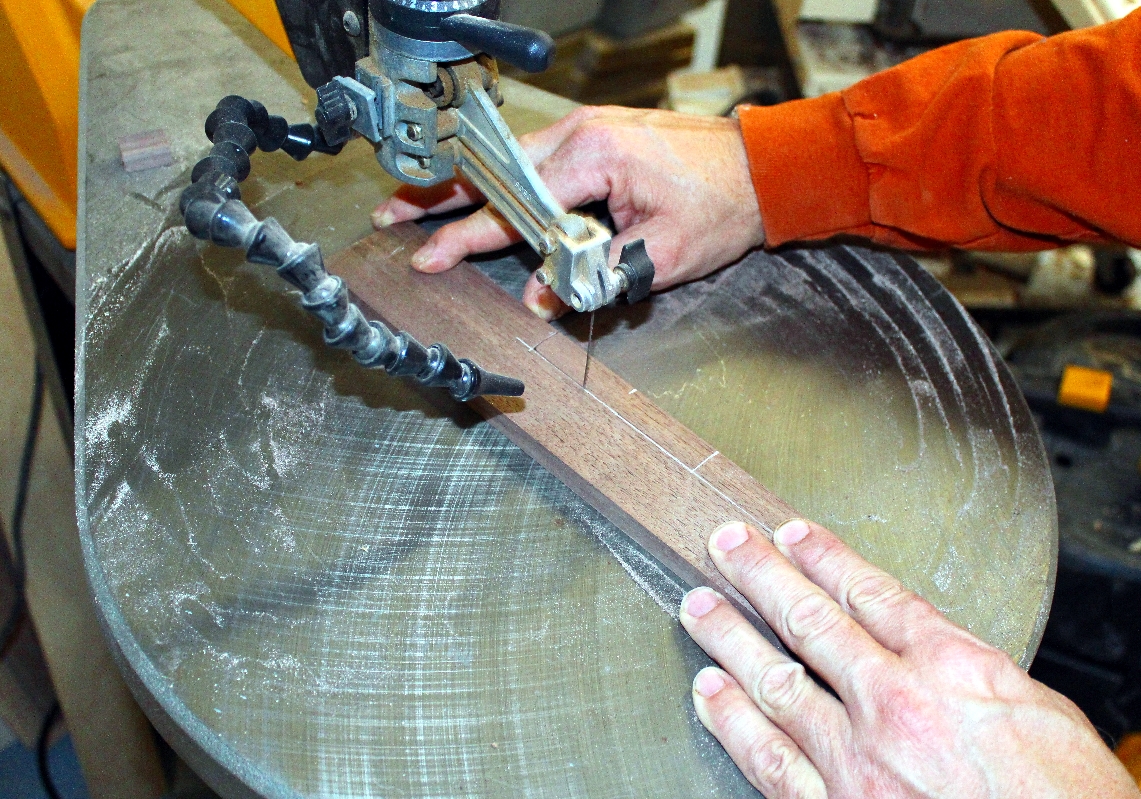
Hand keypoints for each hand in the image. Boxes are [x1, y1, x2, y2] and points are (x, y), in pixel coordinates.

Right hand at [371, 106, 763, 319]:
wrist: (760, 168)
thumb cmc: (721, 206)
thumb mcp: (658, 256)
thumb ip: (591, 275)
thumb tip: (539, 299)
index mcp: (593, 157)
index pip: (513, 206)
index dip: (466, 237)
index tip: (429, 257)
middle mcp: (580, 132)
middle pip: (492, 170)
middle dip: (438, 196)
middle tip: (390, 212)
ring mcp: (585, 127)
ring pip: (507, 158)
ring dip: (463, 183)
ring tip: (420, 202)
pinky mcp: (594, 133)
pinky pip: (533, 155)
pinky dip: (498, 175)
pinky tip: (474, 187)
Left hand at [680, 519, 1139, 798]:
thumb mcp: (1044, 715)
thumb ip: (976, 675)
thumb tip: (941, 652)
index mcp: (952, 669)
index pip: (872, 593)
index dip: (825, 557)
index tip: (794, 535)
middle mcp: (895, 704)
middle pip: (811, 620)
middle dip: (762, 575)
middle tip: (726, 544)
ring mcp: (857, 759)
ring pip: (776, 680)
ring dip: (730, 637)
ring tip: (699, 606)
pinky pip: (769, 760)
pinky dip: (732, 722)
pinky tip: (708, 695)